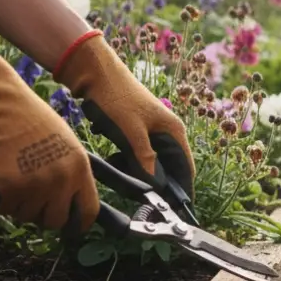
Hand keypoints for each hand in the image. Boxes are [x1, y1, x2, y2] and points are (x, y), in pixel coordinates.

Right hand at [0, 41, 98, 233]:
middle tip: (33, 197)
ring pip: (27, 216)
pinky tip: (0, 175)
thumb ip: (72, 174)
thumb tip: (74, 203)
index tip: (72, 226)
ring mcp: (33, 187)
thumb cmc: (32, 122)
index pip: (88, 212)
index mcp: (79, 170)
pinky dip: (0, 198)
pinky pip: (4, 209)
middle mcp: (60, 182)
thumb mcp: (68, 145)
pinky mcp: (6, 190)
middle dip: (44, 214)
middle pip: (56, 221)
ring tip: (15, 176)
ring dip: (20, 204)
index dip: (79, 223)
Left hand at [52, 31, 194, 199]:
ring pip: (150, 162)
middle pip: (168, 168)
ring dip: (137, 170)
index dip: (183, 191)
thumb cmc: (115, 97)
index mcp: (174, 131)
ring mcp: (152, 130)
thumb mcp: (130, 131)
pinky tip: (113, 158)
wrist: (93, 70)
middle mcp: (168, 132)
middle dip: (155, 182)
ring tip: (119, 169)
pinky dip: (127, 160)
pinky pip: (137, 154)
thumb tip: (155, 186)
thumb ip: (144, 159)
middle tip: (139, 195)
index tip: (177, 210)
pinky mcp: (137, 130)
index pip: (186, 169)